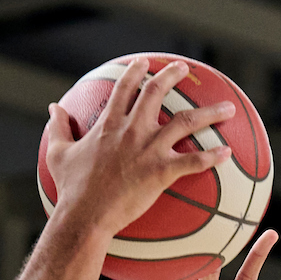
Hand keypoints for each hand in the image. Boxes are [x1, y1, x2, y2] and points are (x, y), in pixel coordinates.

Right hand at [43, 58, 235, 240]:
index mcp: (108, 125)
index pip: (124, 88)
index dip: (135, 72)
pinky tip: (227, 153)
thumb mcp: (58, 154)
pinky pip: (193, 162)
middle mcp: (131, 130)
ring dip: (209, 113)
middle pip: (156, 93)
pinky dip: (212, 157)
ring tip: (227, 108)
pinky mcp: (161, 172)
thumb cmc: (72, 189)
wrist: (85, 216)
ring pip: (185, 122)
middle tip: (184, 68)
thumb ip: (58, 128)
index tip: (144, 63)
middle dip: (172, 75)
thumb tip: (53, 108)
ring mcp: (148, 149)